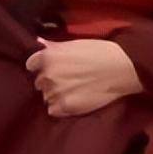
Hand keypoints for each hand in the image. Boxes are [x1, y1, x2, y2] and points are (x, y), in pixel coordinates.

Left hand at [25, 37, 143, 116]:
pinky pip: (53, 110)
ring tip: (73, 91)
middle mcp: (48, 75)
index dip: (41, 67)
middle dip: (49, 81)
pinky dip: (60, 108)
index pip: (31, 65)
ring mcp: (55, 92)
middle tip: (67, 80)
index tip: (51, 68)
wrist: (122, 68)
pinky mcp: (65, 107)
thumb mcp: (75, 44)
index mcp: (48, 57)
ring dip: (56, 95)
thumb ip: (55, 47)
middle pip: (39, 82)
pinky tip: (73, 101)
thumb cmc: (101, 52)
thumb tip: (39, 43)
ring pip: (47, 97)